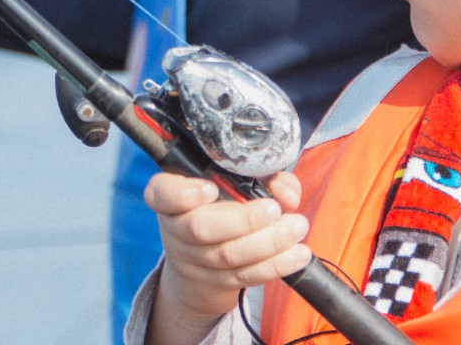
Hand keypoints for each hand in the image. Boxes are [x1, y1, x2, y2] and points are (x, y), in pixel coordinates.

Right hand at [144, 171, 309, 344]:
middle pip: (200, 228)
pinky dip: (276, 265)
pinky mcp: (215, 283)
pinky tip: (297, 253)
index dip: (183, 193)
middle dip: (243, 220)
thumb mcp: (231, 182)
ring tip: (296, 226)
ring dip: (269, 242)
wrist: (200, 260)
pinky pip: (246, 275)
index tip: (210, 189)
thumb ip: (261, 176)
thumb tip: (283, 191)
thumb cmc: (218, 207)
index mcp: (170, 196)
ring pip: (228, 255)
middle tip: (273, 210)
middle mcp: (175, 228)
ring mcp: (193, 260)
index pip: (162, 193)